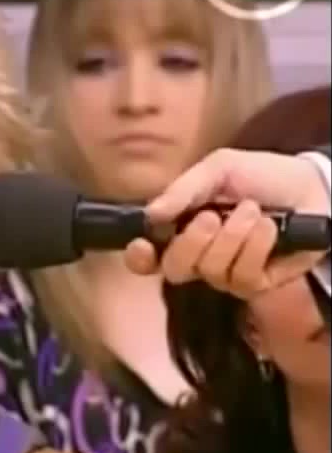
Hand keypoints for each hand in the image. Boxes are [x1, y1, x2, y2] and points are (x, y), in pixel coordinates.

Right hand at [124, 148, 330, 297]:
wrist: (312, 187)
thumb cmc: (261, 175)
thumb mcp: (219, 168)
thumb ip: (183, 190)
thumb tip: (150, 214)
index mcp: (180, 229)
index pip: (148, 256)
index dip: (140, 257)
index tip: (143, 245)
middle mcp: (198, 256)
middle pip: (175, 269)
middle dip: (192, 242)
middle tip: (212, 215)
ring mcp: (226, 273)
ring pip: (211, 272)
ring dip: (233, 238)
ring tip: (254, 211)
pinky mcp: (256, 284)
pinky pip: (243, 278)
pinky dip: (256, 248)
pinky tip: (270, 229)